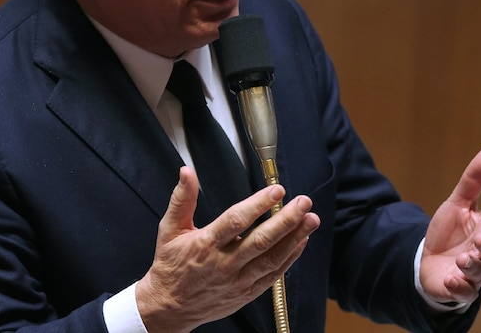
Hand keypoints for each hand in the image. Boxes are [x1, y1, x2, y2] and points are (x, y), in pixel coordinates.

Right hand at [136, 167, 320, 332]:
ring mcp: (237, 281)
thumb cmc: (170, 265)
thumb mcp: (169, 229)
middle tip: (304, 203)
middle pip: (260, 241)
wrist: (169, 308)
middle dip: (286, 221)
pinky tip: (301, 242)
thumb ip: (182, 199)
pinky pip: (272, 275)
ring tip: (311, 220)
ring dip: (294, 239)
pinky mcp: (246, 293)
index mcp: (205, 244)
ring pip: (271, 259)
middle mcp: (223, 264)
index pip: (236, 222)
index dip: (257, 205)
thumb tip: (186, 172)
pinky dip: (289, 259)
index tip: (276, 191)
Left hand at [420, 147, 480, 305]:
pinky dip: (459, 286)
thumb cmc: (450, 231)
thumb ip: (474, 181)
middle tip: (480, 239)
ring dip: (474, 265)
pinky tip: (451, 278)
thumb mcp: (458, 203)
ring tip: (463, 259)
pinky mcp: (459, 289)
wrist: (429, 260)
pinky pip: (465, 292)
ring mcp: (474, 273)